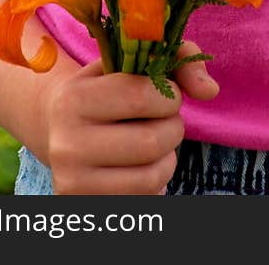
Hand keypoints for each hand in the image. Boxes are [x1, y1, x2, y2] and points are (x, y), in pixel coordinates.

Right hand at [44, 42, 219, 194]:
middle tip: (165, 119)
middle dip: (172, 127)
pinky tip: (142, 165)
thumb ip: (176, 61)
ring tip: (155, 142)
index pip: (140, 96)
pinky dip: (156, 181)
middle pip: (151, 141)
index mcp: (73, 99)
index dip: (169, 94)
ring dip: (168, 157)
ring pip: (151, 176)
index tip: (166, 93)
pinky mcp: (86, 207)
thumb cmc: (106, 89)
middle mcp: (66, 144)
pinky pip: (144, 199)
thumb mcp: (130, 63)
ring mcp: (74, 182)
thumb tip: (210, 91)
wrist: (58, 129)